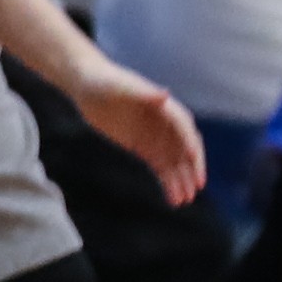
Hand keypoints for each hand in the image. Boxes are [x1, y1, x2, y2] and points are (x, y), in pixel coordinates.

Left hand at [70, 59, 203, 204]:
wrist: (87, 85)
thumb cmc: (104, 80)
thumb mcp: (120, 86)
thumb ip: (144, 92)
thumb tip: (165, 95)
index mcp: (165, 107)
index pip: (184, 129)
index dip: (191, 147)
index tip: (195, 164)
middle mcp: (165, 123)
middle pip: (184, 149)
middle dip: (191, 169)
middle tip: (194, 190)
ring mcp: (155, 136)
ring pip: (174, 163)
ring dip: (181, 181)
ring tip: (183, 201)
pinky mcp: (143, 146)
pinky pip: (160, 167)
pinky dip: (167, 183)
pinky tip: (172, 199)